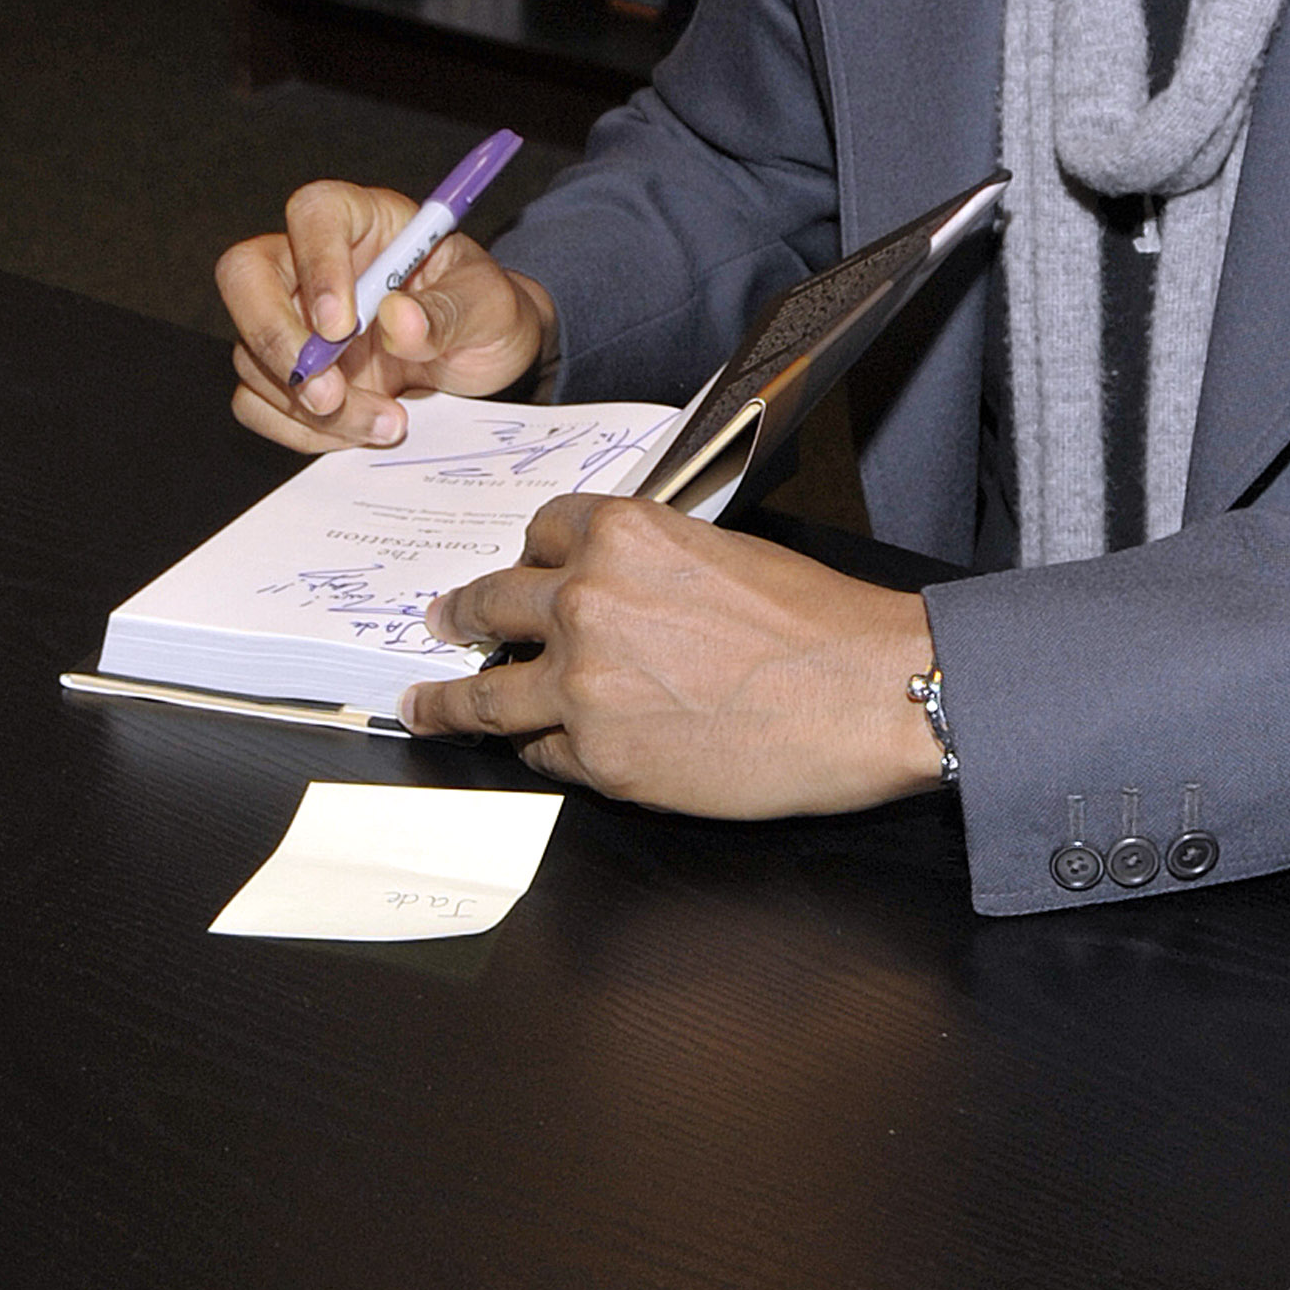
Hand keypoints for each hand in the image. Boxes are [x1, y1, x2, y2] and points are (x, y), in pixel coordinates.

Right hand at [216, 179, 555, 452]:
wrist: (486, 365)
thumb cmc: (486, 316)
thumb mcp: (490, 307)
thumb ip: (450, 311)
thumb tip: (399, 321)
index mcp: (367, 222)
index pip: (315, 213)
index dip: (317, 263)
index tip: (341, 325)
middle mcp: (316, 265)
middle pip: (247, 276)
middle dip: (276, 341)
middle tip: (329, 393)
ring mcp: (295, 320)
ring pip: (254, 354)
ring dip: (307, 403)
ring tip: (386, 420)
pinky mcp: (289, 373)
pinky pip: (258, 401)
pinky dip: (300, 428)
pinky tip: (358, 431)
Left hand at [403, 495, 944, 818]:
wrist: (865, 694)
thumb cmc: (817, 623)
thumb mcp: (725, 553)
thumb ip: (651, 566)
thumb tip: (611, 593)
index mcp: (624, 533)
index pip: (541, 531)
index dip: (530, 553)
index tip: (518, 568)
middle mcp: (587, 600)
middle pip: (491, 604)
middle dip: (460, 616)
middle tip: (441, 624)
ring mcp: (583, 685)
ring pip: (487, 694)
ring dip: (448, 701)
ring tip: (423, 706)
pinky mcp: (599, 758)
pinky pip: (540, 753)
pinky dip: (540, 749)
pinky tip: (543, 749)